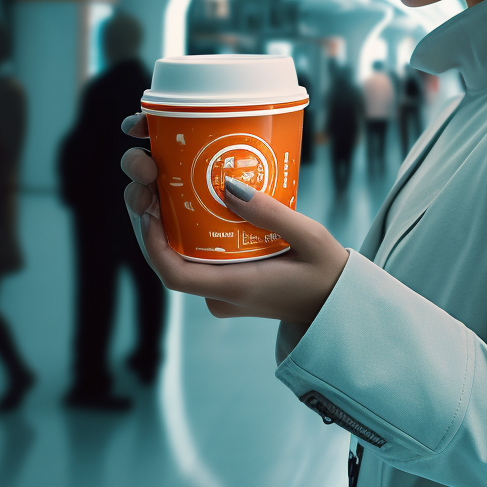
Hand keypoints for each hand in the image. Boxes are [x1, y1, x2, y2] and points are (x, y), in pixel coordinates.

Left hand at [120, 113, 348, 323]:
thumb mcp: (310, 237)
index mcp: (238, 288)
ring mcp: (224, 294)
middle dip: (155, 224)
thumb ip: (272, 214)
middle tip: (153, 184)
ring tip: (168, 187)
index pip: (175, 276)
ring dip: (170, 227)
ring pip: (183, 260)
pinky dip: (192, 233)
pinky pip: (201, 260)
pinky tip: (195, 203)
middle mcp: (223, 295)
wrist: (338, 303)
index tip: (149, 209)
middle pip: (172, 262)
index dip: (153, 244)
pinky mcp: (231, 286)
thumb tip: (228, 186)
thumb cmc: (328, 272)